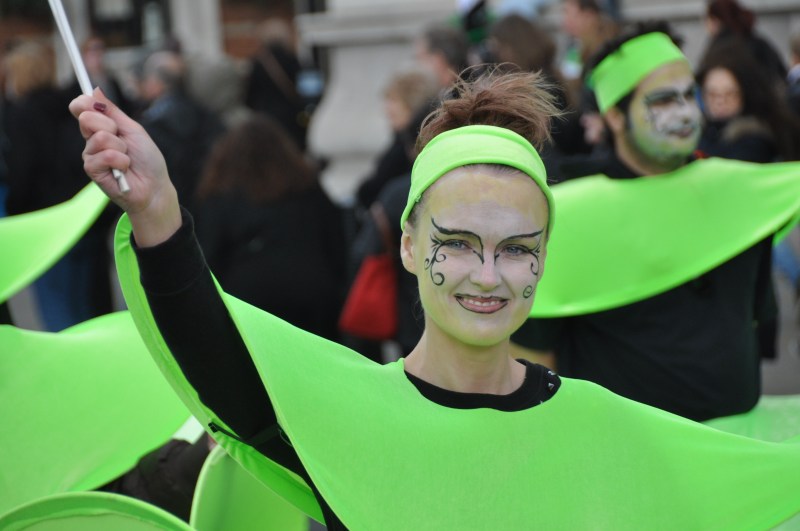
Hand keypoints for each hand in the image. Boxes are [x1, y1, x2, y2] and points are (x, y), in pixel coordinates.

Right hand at [69, 87, 180, 246]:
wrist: (154, 187)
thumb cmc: (147, 160)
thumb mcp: (133, 130)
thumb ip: (113, 111)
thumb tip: (94, 90)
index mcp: (102, 128)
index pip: (81, 108)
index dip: (84, 102)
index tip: (93, 102)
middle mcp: (93, 140)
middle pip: (87, 117)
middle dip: (110, 126)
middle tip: (124, 140)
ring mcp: (91, 155)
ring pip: (99, 137)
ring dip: (120, 148)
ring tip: (127, 159)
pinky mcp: (92, 170)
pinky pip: (104, 155)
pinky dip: (120, 161)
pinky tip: (124, 170)